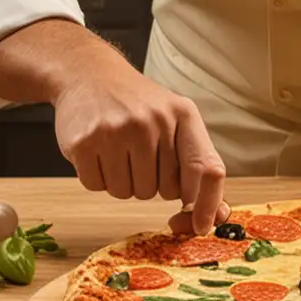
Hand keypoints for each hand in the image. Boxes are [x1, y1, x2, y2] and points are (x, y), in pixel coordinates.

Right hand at [53, 59, 228, 234]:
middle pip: (162, 191)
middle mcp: (154, 121)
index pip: (207, 169)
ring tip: (116, 149)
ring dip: (122, 182)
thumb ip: (195, 162)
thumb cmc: (137, 104)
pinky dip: (97, 177)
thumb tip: (215, 217)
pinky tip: (97, 150)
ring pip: (128, 193)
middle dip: (150, 182)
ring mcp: (118, 130)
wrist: (88, 74)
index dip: (208, 204)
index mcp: (183, 115)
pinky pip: (97, 186)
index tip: (202, 226)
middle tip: (137, 152)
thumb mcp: (174, 118)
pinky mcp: (85, 142)